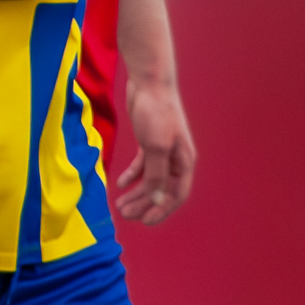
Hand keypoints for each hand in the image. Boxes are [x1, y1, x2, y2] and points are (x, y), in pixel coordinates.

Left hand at [114, 78, 195, 223]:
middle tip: (125, 214)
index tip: (145, 222)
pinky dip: (132, 175)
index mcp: (184, 162)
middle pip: (161, 189)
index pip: (176, 194)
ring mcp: (162, 150)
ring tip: (120, 204)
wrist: (149, 83)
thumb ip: (157, 174)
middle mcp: (175, 159)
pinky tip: (120, 183)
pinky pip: (142, 165)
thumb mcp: (156, 146)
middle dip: (144, 204)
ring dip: (136, 192)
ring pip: (150, 179)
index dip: (162, 210)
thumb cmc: (157, 112)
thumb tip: (158, 201)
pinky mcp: (149, 141)